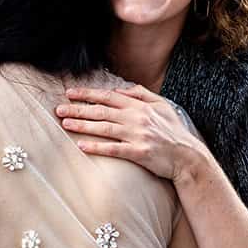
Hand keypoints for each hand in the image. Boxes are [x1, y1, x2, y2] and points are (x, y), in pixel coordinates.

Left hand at [56, 85, 204, 180]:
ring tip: (65, 124)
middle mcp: (136, 118)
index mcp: (139, 106)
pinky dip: (96, 147)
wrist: (188, 156)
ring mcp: (137, 135)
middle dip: (78, 109)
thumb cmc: (173, 131)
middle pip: (101, 111)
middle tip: (58, 109)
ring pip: (104, 128)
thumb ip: (141, 94)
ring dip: (82, 125)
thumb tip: (120, 90)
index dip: (87, 94)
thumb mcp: (162, 105)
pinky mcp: (138, 153)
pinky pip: (113, 149)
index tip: (70, 93)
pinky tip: (81, 146)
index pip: (107, 97)